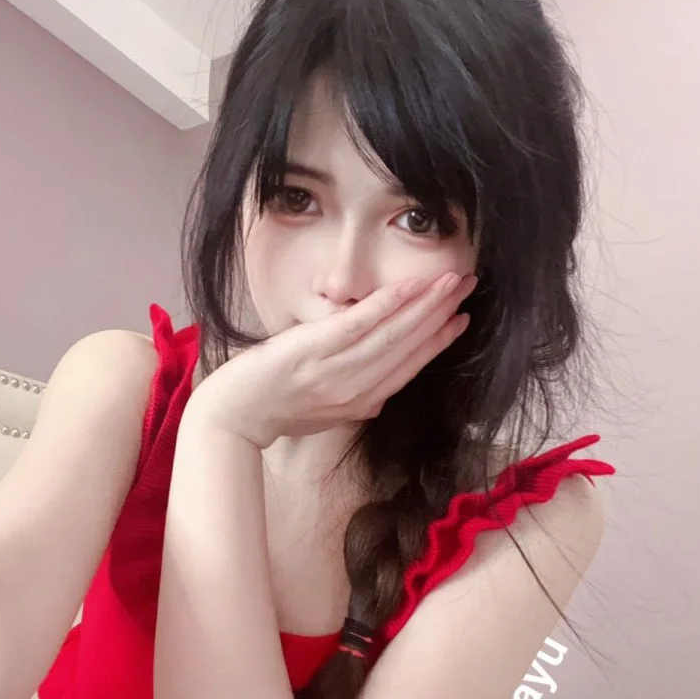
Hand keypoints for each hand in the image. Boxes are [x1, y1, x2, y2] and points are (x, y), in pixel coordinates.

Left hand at [190, 271, 477, 448]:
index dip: (439, 342)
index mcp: (360, 403)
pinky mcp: (315, 350)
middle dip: (442, 313)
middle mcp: (356, 389)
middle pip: (409, 347)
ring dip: (427, 304)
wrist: (232, 417)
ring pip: (393, 334)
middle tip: (468, 285)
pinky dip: (389, 305)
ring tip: (451, 280)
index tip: (462, 319)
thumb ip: (355, 401)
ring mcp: (336, 370)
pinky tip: (411, 287)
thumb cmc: (273, 412)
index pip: (409, 367)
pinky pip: (360, 324)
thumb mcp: (324, 414)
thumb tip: (381, 394)